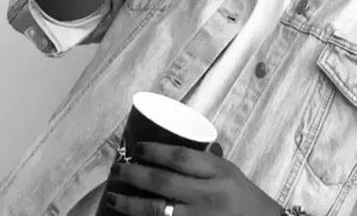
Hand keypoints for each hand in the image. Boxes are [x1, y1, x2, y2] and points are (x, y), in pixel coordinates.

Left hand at [106, 142, 282, 215]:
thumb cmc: (244, 197)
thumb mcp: (229, 172)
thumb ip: (205, 162)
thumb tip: (171, 148)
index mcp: (219, 173)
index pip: (182, 158)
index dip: (156, 151)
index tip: (137, 147)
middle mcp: (209, 196)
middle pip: (164, 183)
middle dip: (135, 175)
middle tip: (117, 168)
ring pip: (158, 211)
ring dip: (131, 204)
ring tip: (113, 196)